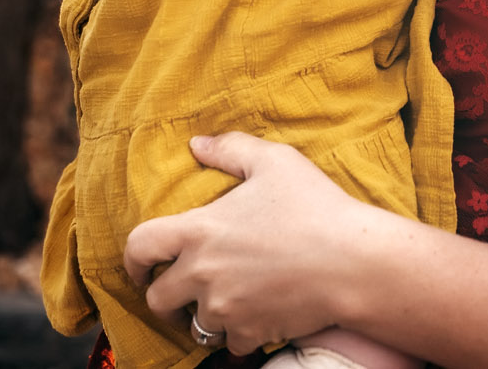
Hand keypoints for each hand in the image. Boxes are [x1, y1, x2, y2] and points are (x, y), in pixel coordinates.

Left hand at [123, 132, 381, 355]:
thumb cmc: (315, 206)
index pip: (139, 248)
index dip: (133, 259)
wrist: (354, 262)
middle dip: (165, 296)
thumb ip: (230, 148)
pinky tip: (254, 317)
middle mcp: (202, 274)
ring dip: (203, 315)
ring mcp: (225, 308)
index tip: (142, 266)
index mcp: (199, 231)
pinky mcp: (250, 332)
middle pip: (158, 298)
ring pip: (194, 325)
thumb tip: (197, 144)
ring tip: (222, 302)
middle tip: (181, 291)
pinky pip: (230, 344)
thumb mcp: (275, 161)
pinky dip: (238, 334)